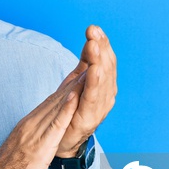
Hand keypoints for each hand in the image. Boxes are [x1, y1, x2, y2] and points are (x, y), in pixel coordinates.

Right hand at [0, 69, 85, 168]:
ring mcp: (35, 133)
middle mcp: (32, 123)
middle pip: (56, 98)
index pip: (52, 101)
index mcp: (29, 124)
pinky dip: (65, 110)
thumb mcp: (22, 147)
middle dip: (74, 80)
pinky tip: (75, 98)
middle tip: (88, 62)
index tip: (81, 71)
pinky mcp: (40, 147)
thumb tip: (40, 131)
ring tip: (87, 71)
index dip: (68, 85)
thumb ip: (32, 136)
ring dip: (73, 88)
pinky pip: (55, 125)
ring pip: (57, 106)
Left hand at [56, 25, 116, 157]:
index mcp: (104, 84)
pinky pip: (92, 98)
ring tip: (94, 45)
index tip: (94, 28)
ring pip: (102, 80)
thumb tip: (92, 37)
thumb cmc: (72, 108)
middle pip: (106, 67)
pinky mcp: (88, 118)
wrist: (62, 139)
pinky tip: (92, 70)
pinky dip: (93, 83)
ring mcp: (99, 107)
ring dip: (98, 61)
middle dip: (100, 48)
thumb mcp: (78, 79)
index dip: (102, 44)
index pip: (105, 60)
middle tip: (93, 32)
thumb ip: (86, 61)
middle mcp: (106, 95)